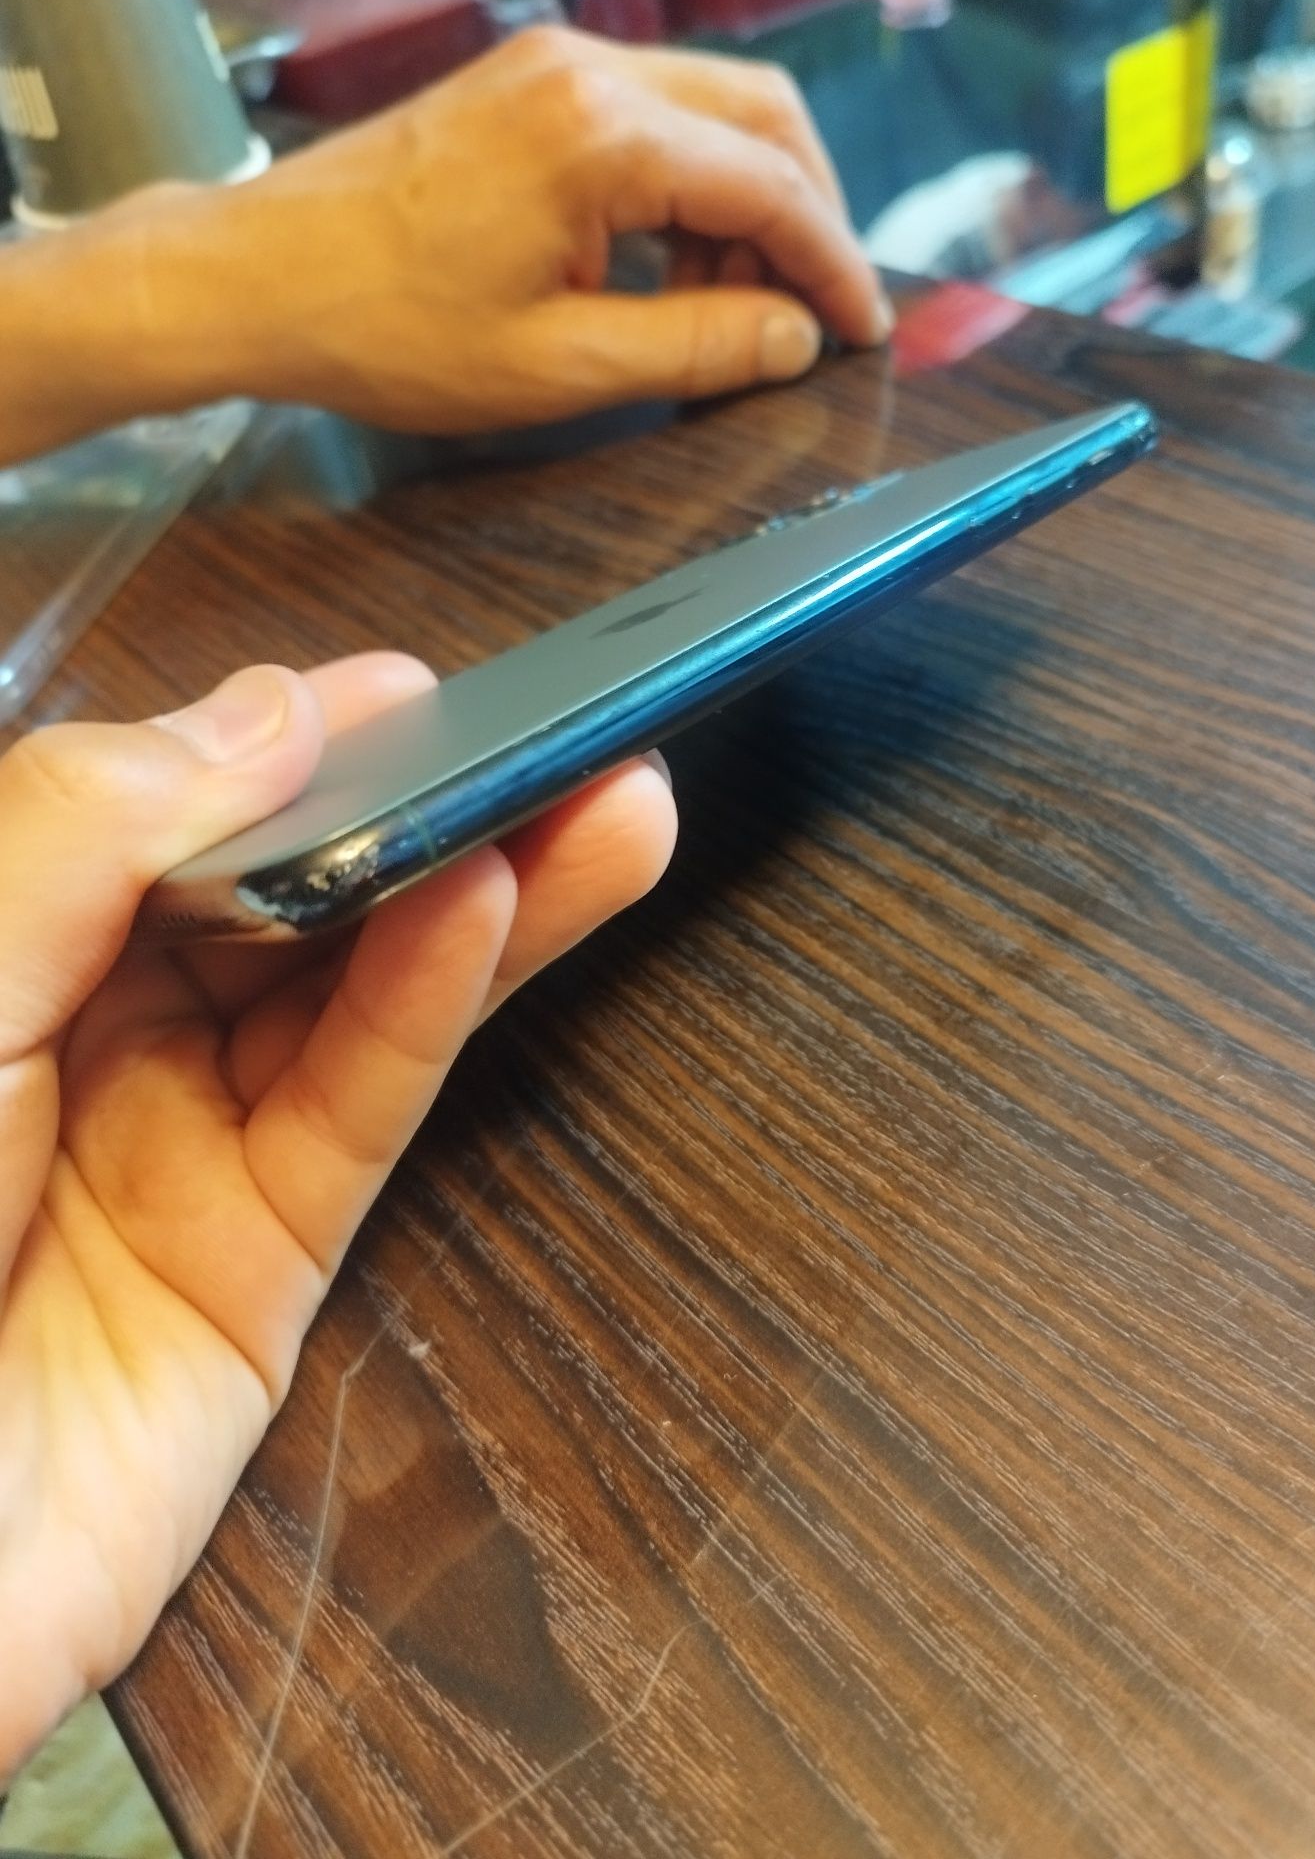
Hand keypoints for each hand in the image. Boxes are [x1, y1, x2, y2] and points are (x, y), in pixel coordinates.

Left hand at [0, 654, 675, 1775]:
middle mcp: (92, 1043)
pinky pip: (359, 1107)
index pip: (166, 817)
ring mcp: (183, 1155)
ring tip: (610, 799)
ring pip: (358, 992)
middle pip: (289, 897)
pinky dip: (434, 1002)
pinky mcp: (262, 1271)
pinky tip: (499, 906)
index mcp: (4, 957)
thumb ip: (80, 840)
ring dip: (484, 889)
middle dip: (420, 810)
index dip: (285, 745)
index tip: (403, 689)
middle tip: (560, 731)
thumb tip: (267, 718)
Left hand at [1, 28, 885, 463]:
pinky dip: (685, 190)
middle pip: (762, 117)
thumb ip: (694, 347)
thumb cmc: (388, 330)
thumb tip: (794, 339)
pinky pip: (650, 118)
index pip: (769, 184)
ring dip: (742, 208)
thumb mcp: (557, 367)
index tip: (864, 332)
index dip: (832, 265)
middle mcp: (590, 70)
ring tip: (722, 314)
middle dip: (805, 217)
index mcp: (603, 134)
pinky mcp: (528, 84)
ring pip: (710, 112)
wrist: (255, 275)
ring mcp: (555, 66)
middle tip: (809, 316)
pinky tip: (663, 271)